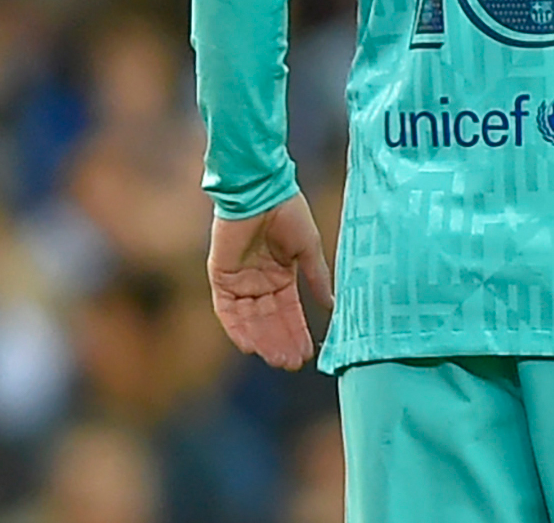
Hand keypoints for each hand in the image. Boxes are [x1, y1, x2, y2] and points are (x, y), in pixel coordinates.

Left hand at [206, 193, 334, 369]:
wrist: (262, 190)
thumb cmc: (288, 213)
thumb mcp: (309, 249)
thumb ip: (317, 278)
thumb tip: (332, 306)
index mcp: (280, 275)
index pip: (289, 311)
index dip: (297, 332)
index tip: (308, 354)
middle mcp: (258, 282)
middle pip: (269, 321)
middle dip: (280, 342)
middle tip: (292, 364)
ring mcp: (238, 281)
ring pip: (250, 320)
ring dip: (263, 340)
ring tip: (277, 359)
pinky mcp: (220, 276)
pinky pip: (227, 310)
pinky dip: (237, 328)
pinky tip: (250, 346)